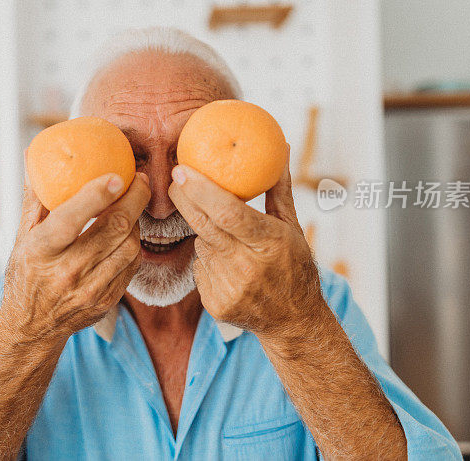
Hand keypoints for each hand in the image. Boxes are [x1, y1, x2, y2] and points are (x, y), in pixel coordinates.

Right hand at [1, 171, 150, 341]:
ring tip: (132, 204)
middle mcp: (66, 271)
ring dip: (136, 220)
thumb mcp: (22, 237)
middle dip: (135, 198)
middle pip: (114, 228)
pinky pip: (131, 265)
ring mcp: (89, 289)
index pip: (71, 219)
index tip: (117, 175)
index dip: (97, 195)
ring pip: (130, 245)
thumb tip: (34, 156)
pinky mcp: (106, 301)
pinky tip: (128, 233)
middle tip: (140, 178)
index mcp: (41, 251)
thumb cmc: (26, 273)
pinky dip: (133, 244)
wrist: (32, 328)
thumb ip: (34, 198)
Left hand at [168, 148, 321, 336]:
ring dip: (207, 235)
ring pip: (202, 245)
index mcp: (270, 243)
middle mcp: (248, 266)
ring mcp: (230, 288)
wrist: (293, 322)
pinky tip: (229, 267)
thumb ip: (279, 189)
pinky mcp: (215, 304)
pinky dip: (209, 260)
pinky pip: (201, 267)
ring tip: (230, 242)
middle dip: (184, 198)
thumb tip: (282, 147)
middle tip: (176, 178)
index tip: (183, 170)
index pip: (228, 212)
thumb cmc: (294, 265)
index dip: (201, 190)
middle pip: (204, 225)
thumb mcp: (292, 227)